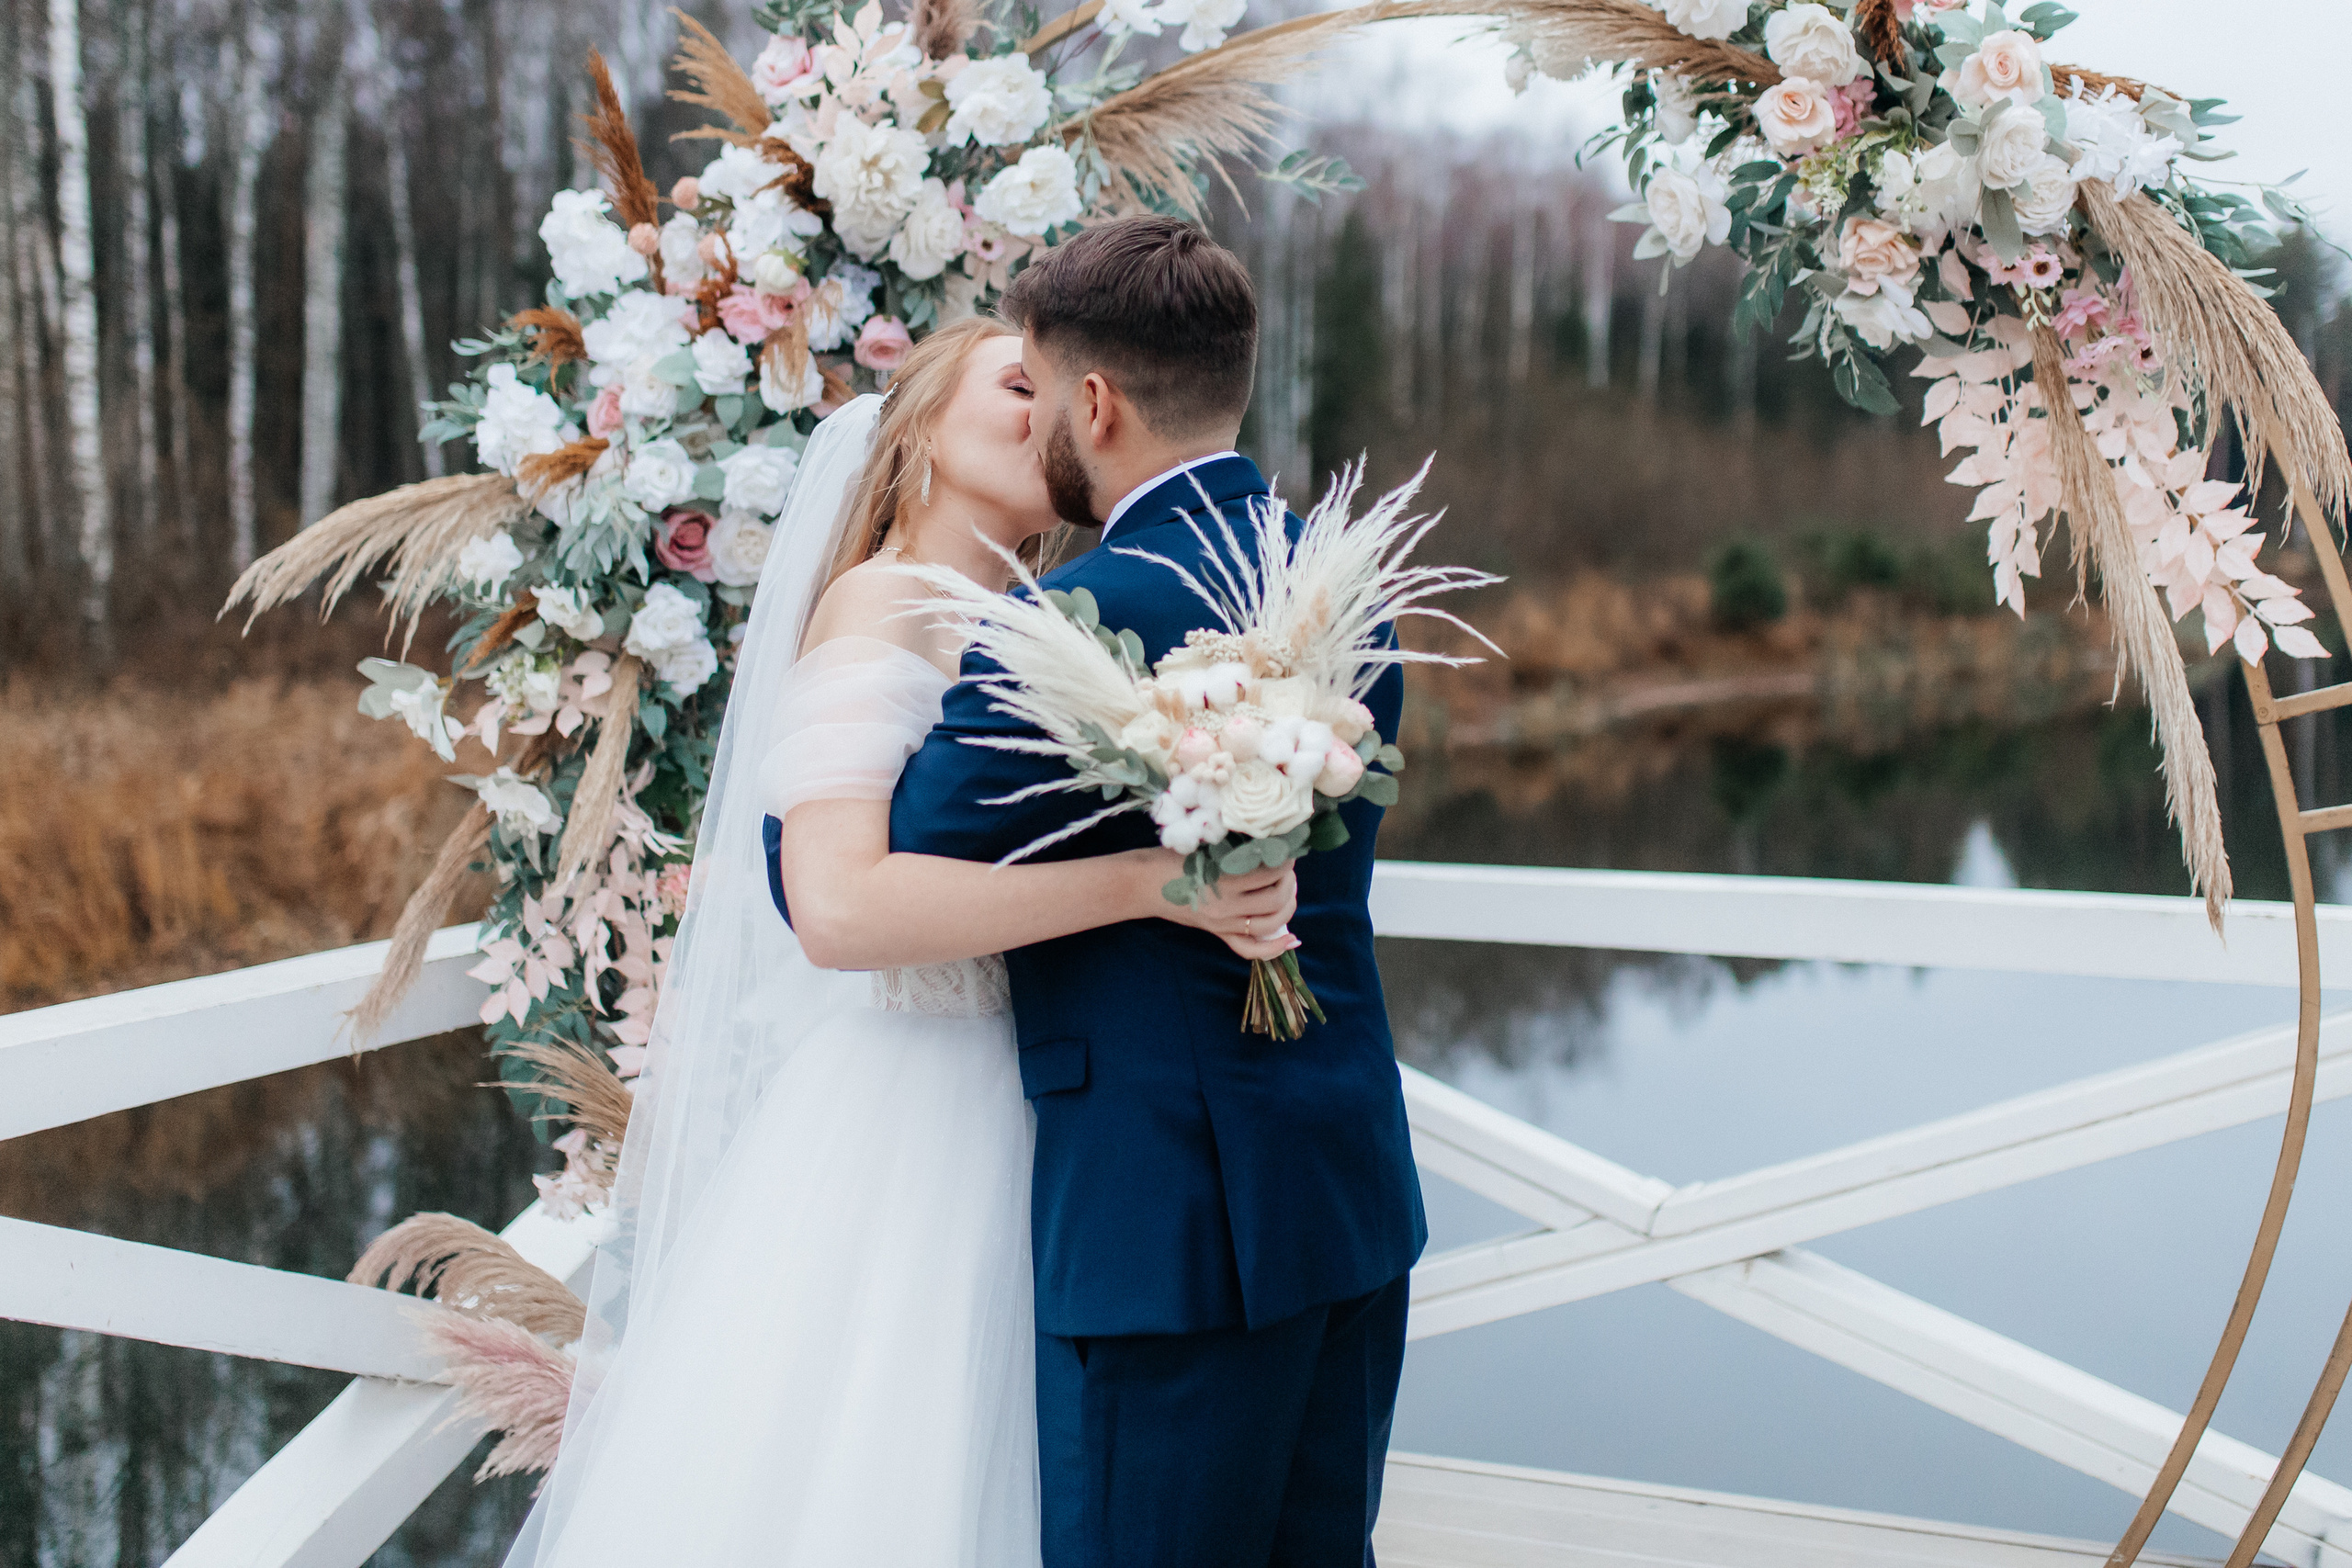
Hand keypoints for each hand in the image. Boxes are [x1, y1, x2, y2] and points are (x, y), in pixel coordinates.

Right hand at [1139, 850, 1299, 960]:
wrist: (1142, 884)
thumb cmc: (1170, 858)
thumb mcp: (1203, 847)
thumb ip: (1233, 850)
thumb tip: (1268, 844)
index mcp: (1222, 881)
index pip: (1269, 873)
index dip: (1285, 860)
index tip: (1288, 849)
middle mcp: (1226, 907)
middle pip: (1275, 900)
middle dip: (1289, 882)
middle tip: (1287, 868)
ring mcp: (1223, 924)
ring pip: (1270, 925)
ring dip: (1287, 907)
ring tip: (1288, 890)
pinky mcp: (1218, 933)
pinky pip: (1250, 949)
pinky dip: (1273, 948)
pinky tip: (1291, 938)